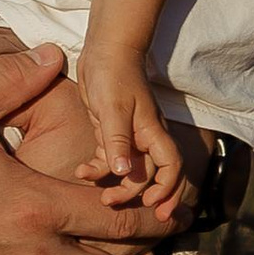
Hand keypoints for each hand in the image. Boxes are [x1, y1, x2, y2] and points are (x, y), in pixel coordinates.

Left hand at [75, 55, 185, 213]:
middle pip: (150, 176)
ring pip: (130, 171)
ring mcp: (129, 136)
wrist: (106, 48)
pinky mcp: (111, 132)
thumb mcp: (113, 108)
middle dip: (136, 195)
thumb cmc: (114, 74)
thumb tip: (124, 173)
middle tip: (112, 205)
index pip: (171, 168)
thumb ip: (118, 141)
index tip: (150, 205)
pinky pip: (111, 159)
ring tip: (97, 194)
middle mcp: (146, 137)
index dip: (167, 190)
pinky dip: (99, 169)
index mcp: (153, 132)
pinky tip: (82, 172)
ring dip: (116, 185)